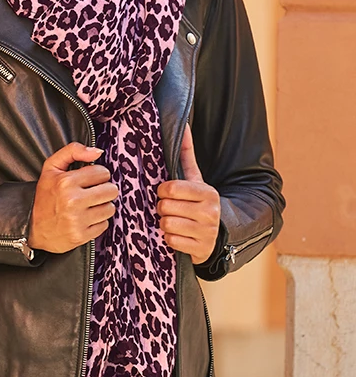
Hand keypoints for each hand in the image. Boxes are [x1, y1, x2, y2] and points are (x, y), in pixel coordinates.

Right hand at [28, 142, 118, 253]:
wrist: (32, 228)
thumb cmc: (44, 196)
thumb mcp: (51, 167)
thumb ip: (73, 151)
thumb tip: (97, 152)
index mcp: (65, 182)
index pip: (103, 172)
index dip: (97, 175)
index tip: (88, 180)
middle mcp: (72, 201)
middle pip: (111, 190)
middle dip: (104, 190)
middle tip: (91, 193)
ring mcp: (77, 220)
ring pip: (110, 208)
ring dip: (102, 206)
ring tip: (88, 206)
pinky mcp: (81, 236)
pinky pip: (105, 224)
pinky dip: (98, 222)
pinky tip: (85, 219)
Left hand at [156, 123, 220, 264]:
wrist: (214, 236)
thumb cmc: (197, 203)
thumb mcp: (194, 180)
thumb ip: (185, 154)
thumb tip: (183, 126)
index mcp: (208, 192)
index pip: (172, 188)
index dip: (162, 191)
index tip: (166, 193)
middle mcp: (211, 212)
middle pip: (166, 207)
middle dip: (162, 208)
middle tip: (169, 209)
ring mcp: (207, 233)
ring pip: (167, 225)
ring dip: (164, 224)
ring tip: (173, 221)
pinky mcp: (201, 250)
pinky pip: (171, 242)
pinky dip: (169, 240)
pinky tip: (178, 236)